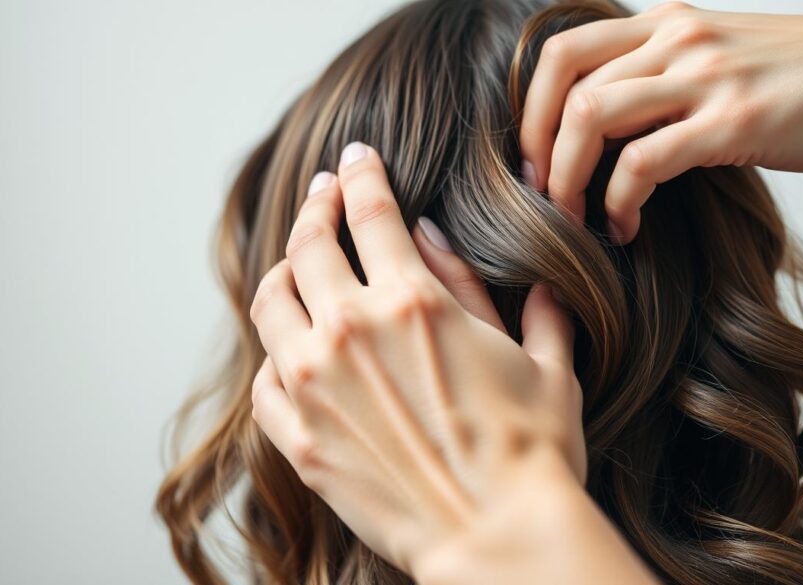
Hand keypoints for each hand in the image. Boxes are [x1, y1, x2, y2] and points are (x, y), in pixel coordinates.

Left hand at [247, 142, 585, 575]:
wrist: (497, 537)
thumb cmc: (531, 450)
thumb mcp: (537, 356)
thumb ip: (491, 289)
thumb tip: (442, 238)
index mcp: (411, 301)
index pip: (371, 210)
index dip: (362, 175)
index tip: (357, 158)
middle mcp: (350, 331)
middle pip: (308, 243)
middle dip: (316, 205)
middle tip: (324, 193)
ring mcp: (313, 384)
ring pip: (271, 300)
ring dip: (283, 269)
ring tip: (297, 263)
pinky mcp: (297, 436)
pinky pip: (265, 378)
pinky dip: (277, 354)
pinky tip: (292, 349)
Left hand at [519, 1, 802, 242]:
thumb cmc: (792, 76)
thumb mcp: (712, 55)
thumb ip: (655, 77)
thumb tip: (594, 129)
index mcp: (663, 24)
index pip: (564, 52)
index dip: (531, 108)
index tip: (534, 156)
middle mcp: (675, 40)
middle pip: (567, 88)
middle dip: (540, 152)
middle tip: (545, 196)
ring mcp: (703, 77)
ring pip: (592, 117)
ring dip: (568, 178)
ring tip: (576, 217)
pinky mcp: (732, 120)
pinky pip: (645, 162)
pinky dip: (619, 202)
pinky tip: (626, 226)